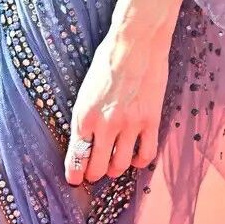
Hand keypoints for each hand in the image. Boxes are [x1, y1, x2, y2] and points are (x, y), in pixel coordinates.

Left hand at [64, 26, 168, 186]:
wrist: (135, 43)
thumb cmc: (108, 61)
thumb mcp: (86, 90)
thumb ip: (85, 116)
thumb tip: (84, 140)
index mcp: (84, 115)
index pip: (76, 156)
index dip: (74, 173)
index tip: (74, 179)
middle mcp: (105, 124)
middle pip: (97, 168)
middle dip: (93, 174)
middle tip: (93, 174)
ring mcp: (129, 125)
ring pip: (120, 166)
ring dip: (115, 169)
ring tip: (113, 165)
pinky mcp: (150, 122)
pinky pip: (145, 155)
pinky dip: (138, 162)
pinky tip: (134, 156)